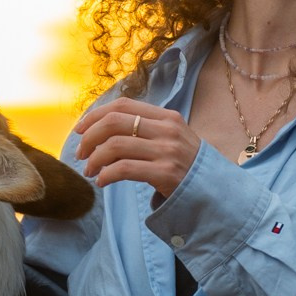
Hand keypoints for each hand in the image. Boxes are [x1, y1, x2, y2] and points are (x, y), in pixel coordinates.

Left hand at [74, 98, 200, 197]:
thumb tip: (103, 128)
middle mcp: (167, 130)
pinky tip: (102, 181)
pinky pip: (124, 169)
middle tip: (80, 153)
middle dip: (89, 137)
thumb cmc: (187, 166)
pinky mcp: (166, 173)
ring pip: (115, 145)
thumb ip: (147, 129)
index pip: (123, 105)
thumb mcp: (173, 139)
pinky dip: (106, 175)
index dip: (95, 115)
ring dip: (94, 159)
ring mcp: (167, 151)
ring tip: (89, 171)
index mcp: (167, 117)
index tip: (80, 129)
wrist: (215, 191)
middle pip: (114, 122)